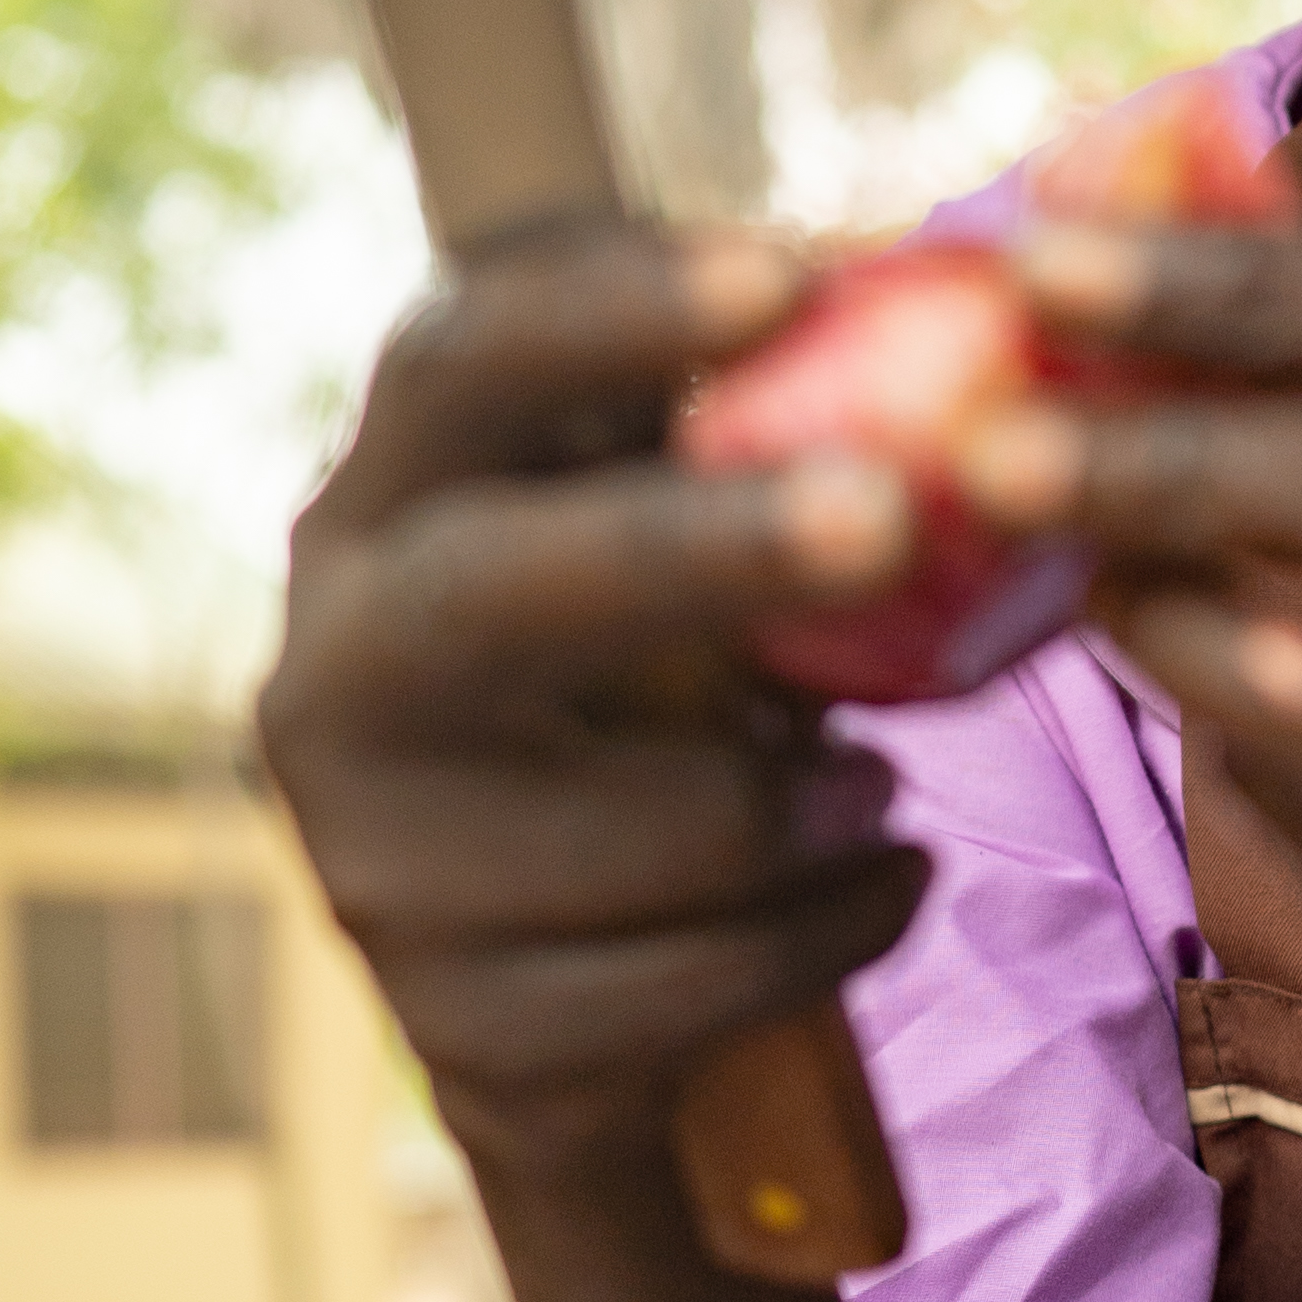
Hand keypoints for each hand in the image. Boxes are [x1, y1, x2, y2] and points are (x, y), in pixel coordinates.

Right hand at [259, 222, 932, 1190]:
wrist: (565, 1013)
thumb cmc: (647, 716)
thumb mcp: (663, 569)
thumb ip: (742, 447)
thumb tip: (966, 284)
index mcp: (382, 510)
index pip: (457, 358)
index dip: (611, 306)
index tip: (789, 272)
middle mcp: (335, 672)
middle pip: (502, 583)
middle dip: (708, 546)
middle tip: (891, 510)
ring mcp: (378, 863)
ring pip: (661, 821)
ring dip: (821, 802)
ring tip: (875, 782)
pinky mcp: (463, 1029)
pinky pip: (711, 976)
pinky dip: (839, 924)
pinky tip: (879, 883)